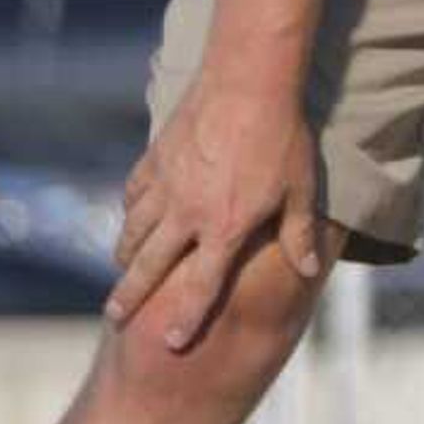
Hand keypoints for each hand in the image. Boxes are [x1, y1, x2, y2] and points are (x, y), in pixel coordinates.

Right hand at [108, 71, 329, 350]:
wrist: (248, 80)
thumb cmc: (282, 136)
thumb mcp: (300, 189)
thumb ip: (299, 234)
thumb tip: (309, 270)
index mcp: (224, 228)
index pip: (201, 286)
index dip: (187, 318)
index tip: (172, 343)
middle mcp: (186, 213)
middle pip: (150, 266)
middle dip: (131, 295)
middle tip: (115, 316)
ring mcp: (165, 184)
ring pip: (134, 230)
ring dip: (126, 254)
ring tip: (122, 270)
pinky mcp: (154, 157)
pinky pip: (133, 193)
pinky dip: (130, 211)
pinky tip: (130, 217)